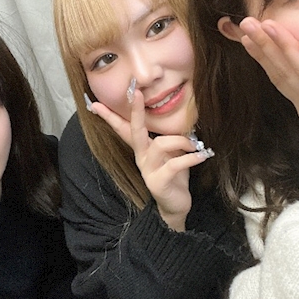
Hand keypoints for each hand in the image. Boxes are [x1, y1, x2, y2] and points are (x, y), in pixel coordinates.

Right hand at [90, 89, 210, 230]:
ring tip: (195, 146)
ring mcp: (148, 170)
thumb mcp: (173, 152)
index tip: (96, 103)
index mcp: (142, 148)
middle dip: (136, 111)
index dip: (110, 116)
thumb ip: (172, 137)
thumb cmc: (175, 175)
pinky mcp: (158, 182)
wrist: (175, 205)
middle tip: (136, 93)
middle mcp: (141, 157)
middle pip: (134, 130)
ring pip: (161, 144)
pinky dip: (191, 158)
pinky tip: (201, 156)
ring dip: (182, 141)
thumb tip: (184, 118)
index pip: (123, 128)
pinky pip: (174, 164)